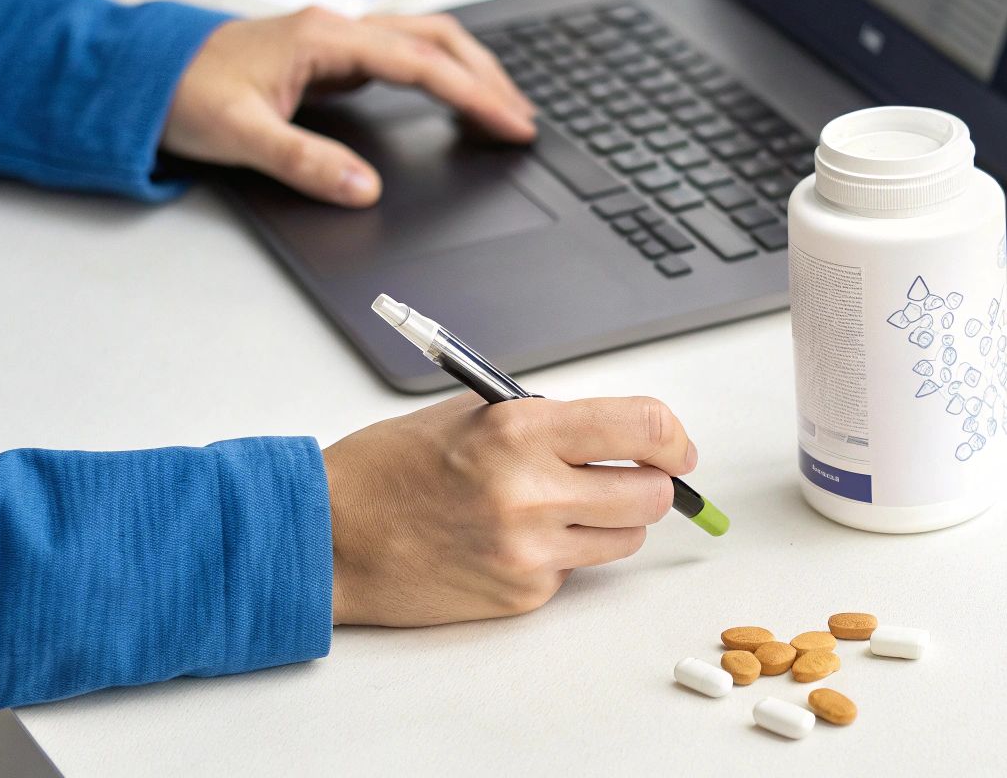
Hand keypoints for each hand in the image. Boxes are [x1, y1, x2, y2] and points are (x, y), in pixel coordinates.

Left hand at [162, 8, 537, 206]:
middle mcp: (338, 31)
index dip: (475, 96)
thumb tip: (364, 189)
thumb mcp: (240, 134)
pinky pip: (405, 56)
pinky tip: (454, 99)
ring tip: (503, 109)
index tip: (512, 125)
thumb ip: (306, 163)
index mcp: (326, 39)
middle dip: (489, 78)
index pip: (423, 65)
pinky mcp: (331, 56)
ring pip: (426, 42)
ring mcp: (336, 40)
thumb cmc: (181, 92)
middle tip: (523, 121)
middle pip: (439, 40)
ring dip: (470, 71)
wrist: (138, 74)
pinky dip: (443, 75)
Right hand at [321, 393, 697, 626]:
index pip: (644, 426)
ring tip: (563, 507)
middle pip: (652, 493)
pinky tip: (513, 540)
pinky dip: (562, 555)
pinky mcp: (522, 593)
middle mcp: (532, 491)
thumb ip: (550, 420)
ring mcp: (529, 550)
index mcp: (522, 429)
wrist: (329, 535)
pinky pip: (577, 572)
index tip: (677, 448)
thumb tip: (622, 434)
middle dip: (650, 483)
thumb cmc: (393, 468)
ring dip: (611, 521)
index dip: (673, 439)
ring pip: (626, 538)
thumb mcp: (474, 413)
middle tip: (626, 478)